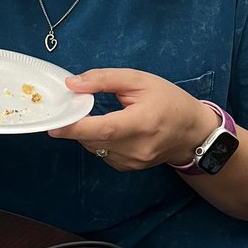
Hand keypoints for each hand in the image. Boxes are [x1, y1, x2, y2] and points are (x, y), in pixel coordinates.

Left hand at [49, 69, 219, 172]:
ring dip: (88, 132)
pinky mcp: (129, 168)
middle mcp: (137, 147)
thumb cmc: (169, 101)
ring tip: (99, 115)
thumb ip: (104, 80)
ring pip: (95, 148)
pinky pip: (103, 154)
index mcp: (142, 122)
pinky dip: (99, 141)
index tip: (54, 125)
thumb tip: (73, 84)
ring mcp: (133, 162)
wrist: (193, 132)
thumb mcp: (140, 80)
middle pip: (94, 139)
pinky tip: (111, 129)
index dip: (75, 128)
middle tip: (76, 107)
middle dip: (78, 124)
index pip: (103, 129)